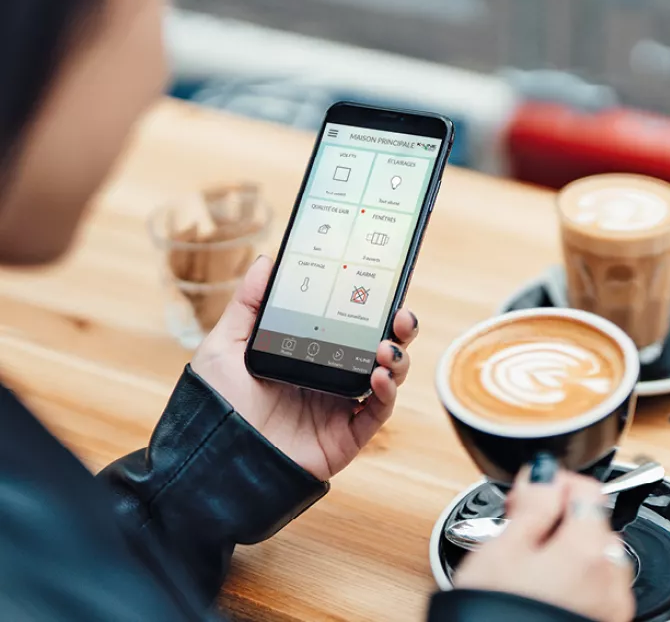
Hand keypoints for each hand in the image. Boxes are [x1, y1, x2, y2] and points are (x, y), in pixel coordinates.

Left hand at [190, 255, 417, 480]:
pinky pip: (378, 412)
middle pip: (377, 346)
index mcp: (306, 353)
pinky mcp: (346, 435)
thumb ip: (248, 304)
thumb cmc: (214, 407)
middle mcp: (328, 377)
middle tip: (401, 312)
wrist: (211, 465)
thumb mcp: (225, 346)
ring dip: (396, 357)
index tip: (382, 281)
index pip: (349, 322)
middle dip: (398, 327)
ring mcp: (339, 406)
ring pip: (387, 376)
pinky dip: (387, 392)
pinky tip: (378, 376)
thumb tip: (268, 261)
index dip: (370, 304)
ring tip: (385, 346)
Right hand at [455, 465, 634, 621]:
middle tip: (519, 532)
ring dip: (568, 552)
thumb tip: (546, 472)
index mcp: (588, 547)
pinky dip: (575, 583)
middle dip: (559, 520)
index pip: (587, 487)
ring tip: (528, 569)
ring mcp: (612, 607)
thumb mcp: (501, 551)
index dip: (553, 484)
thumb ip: (533, 504)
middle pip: (594, 523)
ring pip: (595, 557)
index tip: (528, 496)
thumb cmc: (500, 617)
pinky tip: (543, 593)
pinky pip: (596, 589)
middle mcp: (611, 576)